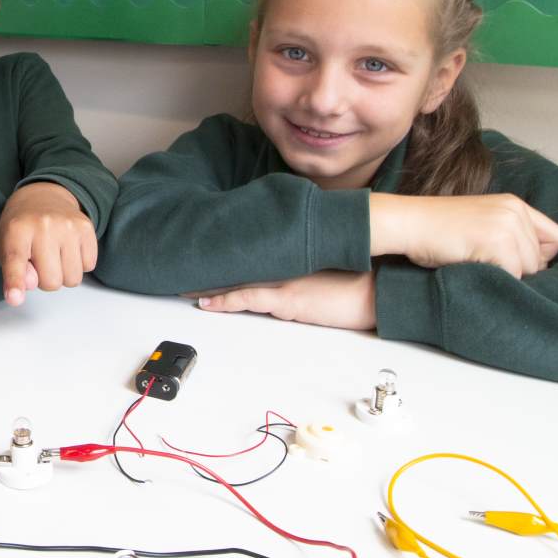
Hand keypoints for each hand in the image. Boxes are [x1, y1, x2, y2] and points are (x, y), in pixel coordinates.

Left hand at [0, 181, 98, 305]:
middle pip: (52, 282)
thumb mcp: (7, 248)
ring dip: (64, 274)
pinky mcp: (86, 226)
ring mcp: (68, 225)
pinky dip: (80, 263)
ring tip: (55, 255)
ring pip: (73, 278)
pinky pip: (89, 265)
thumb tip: (31, 284)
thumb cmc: (22, 229)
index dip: (15, 282)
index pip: (16, 261)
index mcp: (16, 231)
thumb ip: (14, 271)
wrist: (43, 197)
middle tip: (41, 262)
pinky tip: (69, 248)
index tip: (14, 297)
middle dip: (46, 280)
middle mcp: (43, 226)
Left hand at [193, 270, 377, 329]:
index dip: (223, 254)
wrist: (378, 288)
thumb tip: (288, 272)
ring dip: (206, 284)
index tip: (202, 253)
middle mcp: (282, 263)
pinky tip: (205, 304)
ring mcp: (283, 280)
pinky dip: (224, 301)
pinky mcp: (287, 299)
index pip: (248, 253)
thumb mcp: (326, 266)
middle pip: (235, 263)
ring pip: (234, 280)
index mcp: (290, 254)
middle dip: (207, 266)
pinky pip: (247, 299)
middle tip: (179, 264)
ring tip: (181, 284)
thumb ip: (304, 265)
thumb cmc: (359, 279)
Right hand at [370, 192, 557, 278]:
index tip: (515, 263)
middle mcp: (515, 211)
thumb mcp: (482, 222)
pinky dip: (495, 279)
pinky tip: (472, 266)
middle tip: (485, 264)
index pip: (556, 238)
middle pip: (541, 259)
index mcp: (515, 205)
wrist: (409, 223)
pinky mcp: (496, 241)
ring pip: (528, 269)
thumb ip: (509, 234)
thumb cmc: (437, 229)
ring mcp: (506, 225)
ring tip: (477, 264)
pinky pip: (512, 275)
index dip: (539, 256)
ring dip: (505, 275)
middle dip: (519, 269)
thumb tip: (536, 267)